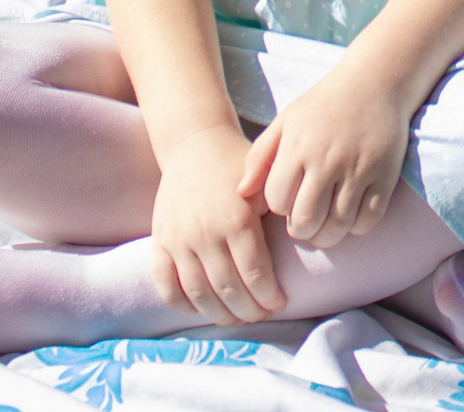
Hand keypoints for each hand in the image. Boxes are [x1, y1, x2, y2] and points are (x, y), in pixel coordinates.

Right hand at [148, 127, 284, 325]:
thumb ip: (281, 213)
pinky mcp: (160, 241)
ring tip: (236, 318)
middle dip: (249, 311)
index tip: (279, 303)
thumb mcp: (264, 184)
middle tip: (261, 315)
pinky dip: (182, 304)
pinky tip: (200, 310)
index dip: (269, 296)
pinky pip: (166, 284)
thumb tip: (304, 243)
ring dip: (220, 315)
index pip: (255, 273)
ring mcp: (178, 239)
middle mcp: (205, 232)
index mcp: (236, 219)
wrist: (194, 145)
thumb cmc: (236, 166)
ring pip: (199, 293)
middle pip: (229, 289)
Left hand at [237, 64, 412, 249]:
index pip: (277, 201)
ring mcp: (359, 169)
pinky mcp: (385, 176)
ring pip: (337, 226)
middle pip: (306, 220)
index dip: (279, 207)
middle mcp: (328, 159)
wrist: (375, 83)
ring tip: (323, 228)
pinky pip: (367, 220)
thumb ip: (259, 157)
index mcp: (299, 146)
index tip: (287, 200)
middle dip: (300, 230)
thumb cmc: (323, 105)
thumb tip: (241, 193)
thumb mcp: (285, 121)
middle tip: (303, 223)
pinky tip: (349, 216)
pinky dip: (356, 228)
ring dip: (327, 235)